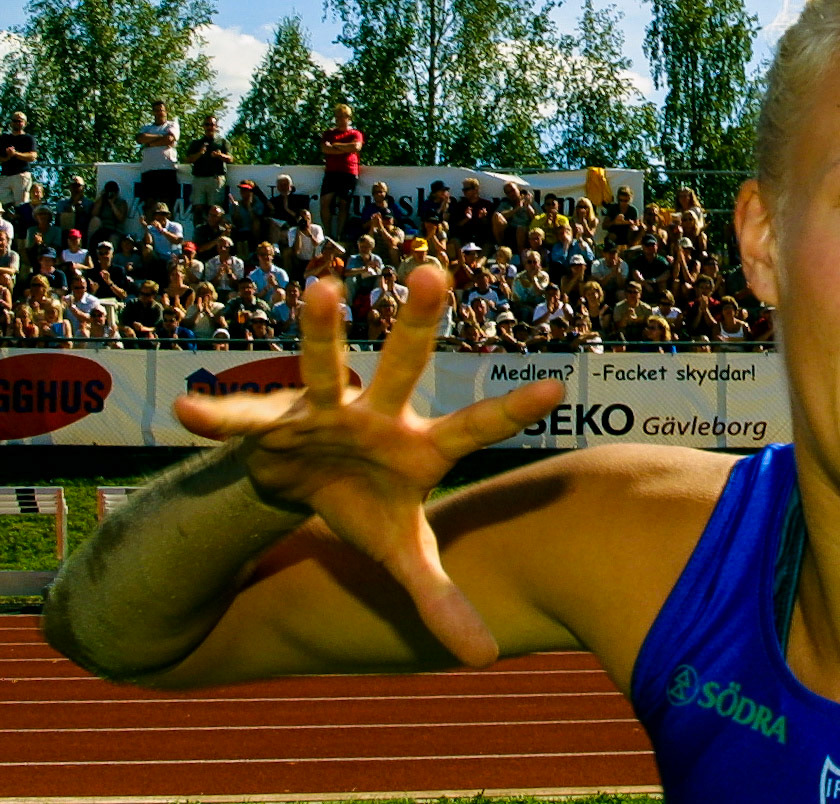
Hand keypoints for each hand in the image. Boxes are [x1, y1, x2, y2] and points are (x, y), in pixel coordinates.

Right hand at [172, 265, 559, 667]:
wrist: (304, 483)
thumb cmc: (367, 505)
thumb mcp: (402, 555)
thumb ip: (441, 599)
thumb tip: (485, 660)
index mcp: (420, 448)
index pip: (476, 428)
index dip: (512, 412)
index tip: (558, 391)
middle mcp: (379, 415)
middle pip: (403, 366)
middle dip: (418, 323)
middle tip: (436, 273)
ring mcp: (325, 410)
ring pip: (325, 364)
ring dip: (321, 330)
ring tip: (323, 288)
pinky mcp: (271, 420)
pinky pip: (242, 418)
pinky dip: (216, 415)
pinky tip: (186, 411)